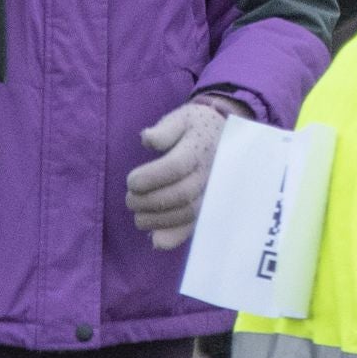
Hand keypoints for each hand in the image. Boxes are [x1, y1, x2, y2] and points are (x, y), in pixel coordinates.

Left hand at [128, 98, 234, 249]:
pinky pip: (195, 227)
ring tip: (138, 214)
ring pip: (186, 213)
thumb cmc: (197, 127)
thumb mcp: (181, 118)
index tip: (132, 181)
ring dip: (157, 219)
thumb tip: (148, 139)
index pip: (176, 167)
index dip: (150, 178)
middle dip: (149, 200)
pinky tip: (156, 239)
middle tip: (130, 198)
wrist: (226, 137)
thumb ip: (164, 129)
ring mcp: (212, 193)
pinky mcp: (210, 208)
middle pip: (180, 194)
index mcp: (199, 149)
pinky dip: (175, 237)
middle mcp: (210, 173)